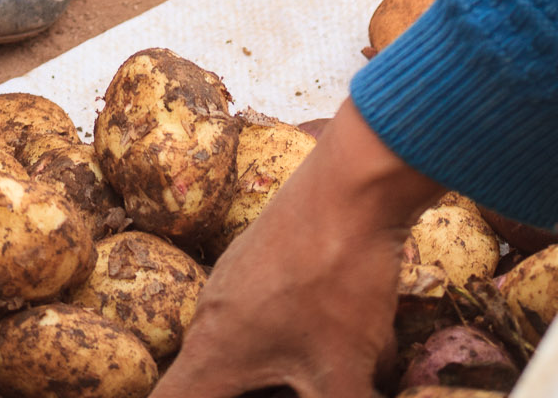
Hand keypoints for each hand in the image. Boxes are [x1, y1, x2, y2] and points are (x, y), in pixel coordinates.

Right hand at [155, 100, 440, 397]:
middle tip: (282, 389)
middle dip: (242, 392)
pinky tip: (332, 329)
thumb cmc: (339, 278)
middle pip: (203, 377)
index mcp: (214, 351)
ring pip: (234, 342)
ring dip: (266, 369)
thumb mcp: (347, 370)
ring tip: (313, 369)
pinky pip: (256, 309)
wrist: (354, 181)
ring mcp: (232, 275)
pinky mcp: (258, 252)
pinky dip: (284, 333)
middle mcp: (210, 312)